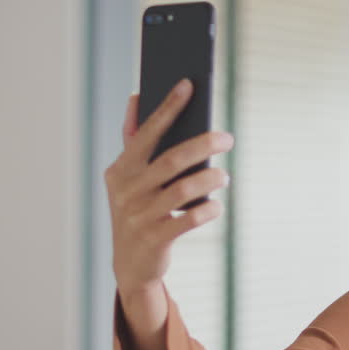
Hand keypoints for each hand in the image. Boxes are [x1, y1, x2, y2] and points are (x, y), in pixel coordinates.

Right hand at [105, 80, 233, 295]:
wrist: (130, 265)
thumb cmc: (136, 210)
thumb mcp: (127, 178)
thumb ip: (133, 141)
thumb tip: (137, 97)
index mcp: (121, 170)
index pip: (146, 132)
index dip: (167, 108)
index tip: (188, 85)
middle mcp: (127, 191)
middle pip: (171, 160)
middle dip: (203, 144)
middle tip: (227, 138)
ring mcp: (139, 216)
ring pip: (183, 190)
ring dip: (210, 180)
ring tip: (224, 176)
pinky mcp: (155, 239)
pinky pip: (189, 219)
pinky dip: (208, 210)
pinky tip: (217, 205)